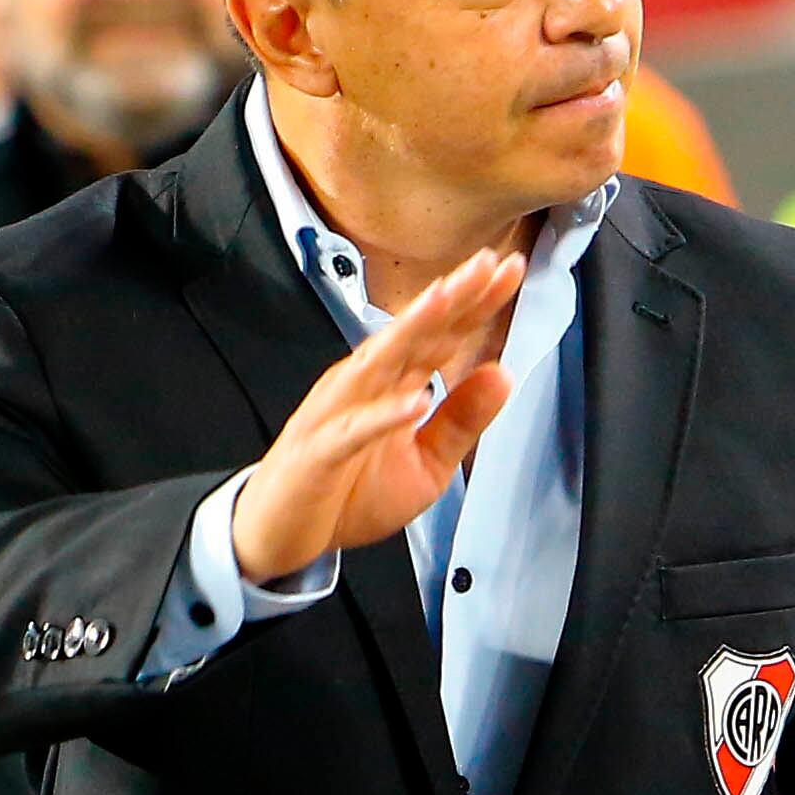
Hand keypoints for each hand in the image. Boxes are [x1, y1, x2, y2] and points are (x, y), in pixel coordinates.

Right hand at [230, 247, 526, 583]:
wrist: (283, 533)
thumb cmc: (349, 493)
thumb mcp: (428, 463)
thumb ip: (463, 420)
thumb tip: (503, 373)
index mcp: (393, 383)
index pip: (441, 335)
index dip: (475, 303)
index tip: (511, 269)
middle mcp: (365, 386)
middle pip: (413, 333)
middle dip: (450, 296)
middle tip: (485, 262)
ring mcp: (338, 413)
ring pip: (378, 362)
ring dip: (412, 329)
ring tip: (446, 300)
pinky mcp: (320, 451)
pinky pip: (354, 429)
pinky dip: (383, 415)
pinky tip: (414, 401)